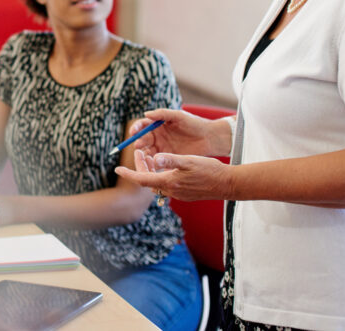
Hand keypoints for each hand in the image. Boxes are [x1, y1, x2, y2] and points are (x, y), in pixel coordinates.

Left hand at [114, 149, 231, 201]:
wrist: (227, 184)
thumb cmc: (209, 170)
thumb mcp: (188, 161)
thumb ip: (171, 159)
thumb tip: (156, 157)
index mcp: (169, 182)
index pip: (142, 179)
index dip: (128, 174)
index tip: (117, 169)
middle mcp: (171, 191)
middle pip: (148, 180)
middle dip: (141, 166)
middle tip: (140, 151)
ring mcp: (178, 194)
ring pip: (157, 182)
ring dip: (151, 170)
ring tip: (151, 155)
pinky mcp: (184, 193)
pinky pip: (166, 184)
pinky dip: (160, 174)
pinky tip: (165, 165)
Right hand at [126, 109, 228, 157]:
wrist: (209, 138)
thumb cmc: (194, 124)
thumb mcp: (178, 116)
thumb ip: (162, 114)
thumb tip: (146, 113)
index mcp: (158, 125)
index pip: (143, 126)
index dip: (136, 128)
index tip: (133, 132)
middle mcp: (157, 137)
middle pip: (142, 139)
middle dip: (138, 142)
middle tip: (138, 145)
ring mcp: (162, 149)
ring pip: (147, 152)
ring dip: (143, 153)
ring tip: (144, 155)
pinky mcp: (168, 159)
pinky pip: (156, 161)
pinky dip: (152, 162)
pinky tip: (152, 163)